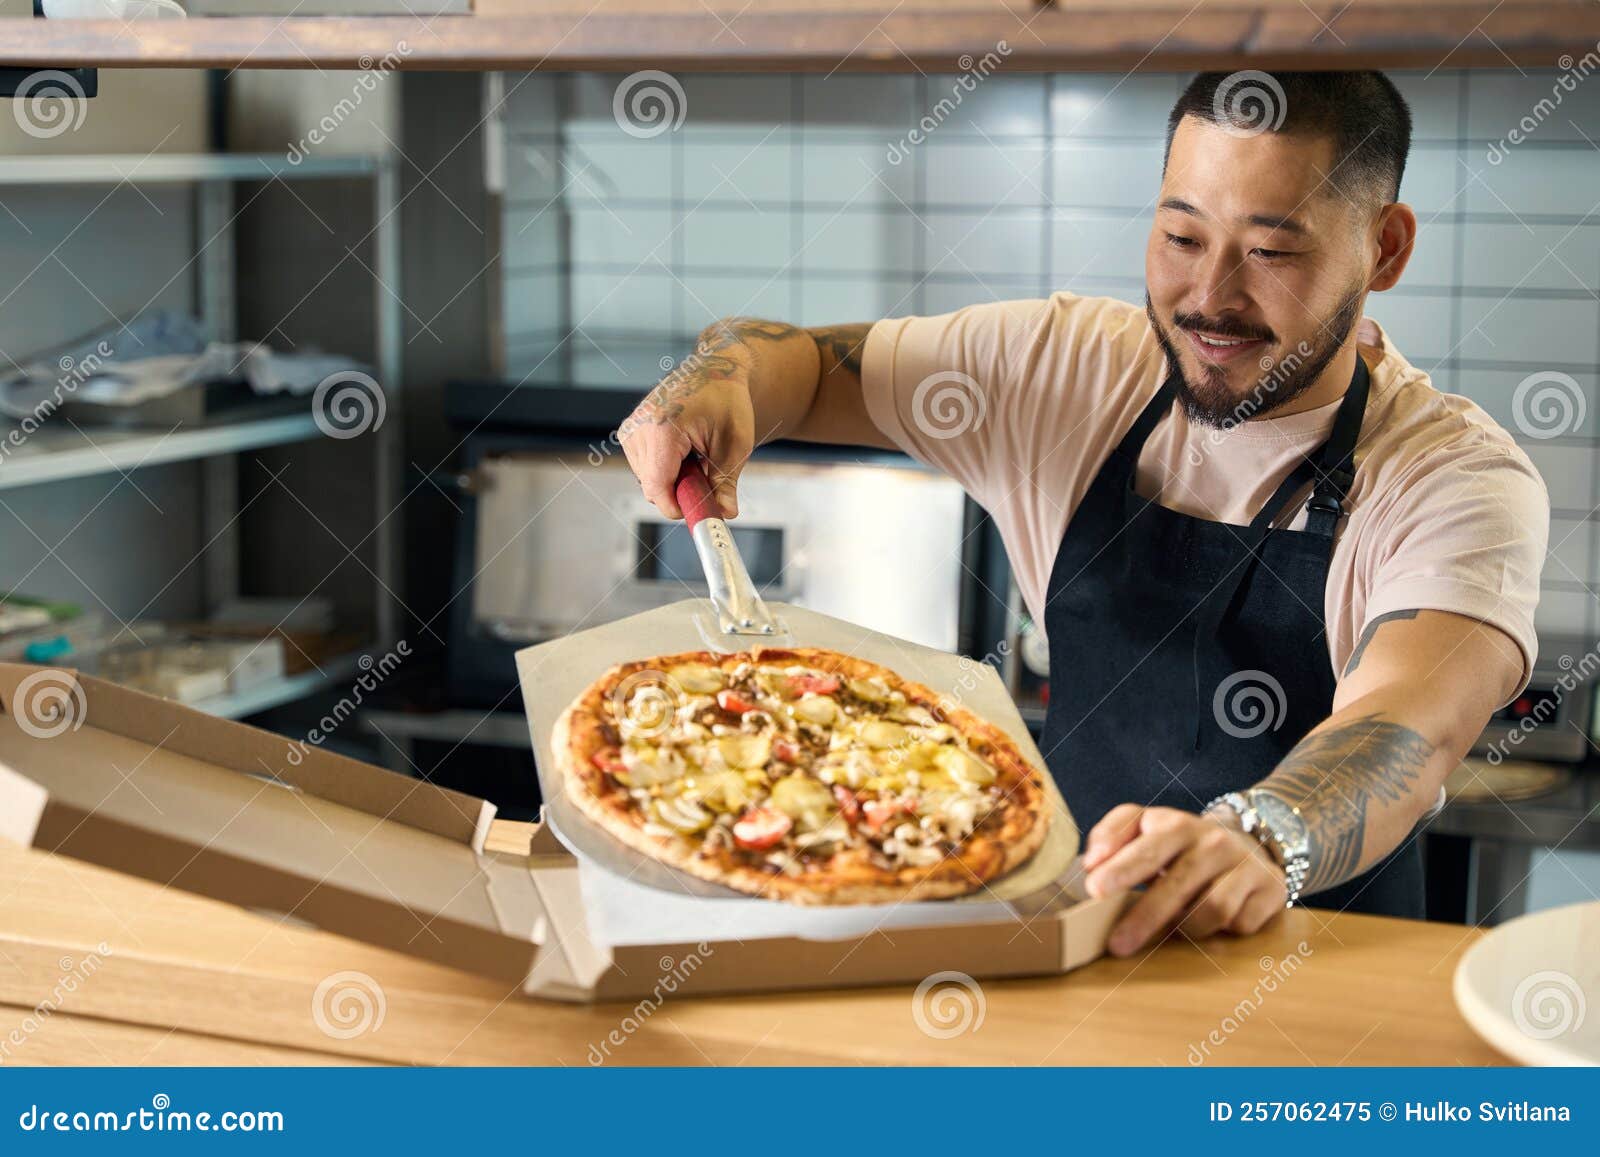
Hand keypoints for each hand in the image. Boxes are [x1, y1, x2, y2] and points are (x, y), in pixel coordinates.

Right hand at [620, 341, 755, 519]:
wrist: (715, 371)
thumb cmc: (726, 401)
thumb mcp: (735, 445)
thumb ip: (725, 483)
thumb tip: (724, 514)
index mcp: (662, 427)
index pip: (658, 486)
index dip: (677, 507)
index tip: (697, 515)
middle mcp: (639, 427)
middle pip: (653, 487)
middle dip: (681, 492)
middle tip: (707, 476)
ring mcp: (630, 429)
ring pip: (648, 481)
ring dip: (674, 480)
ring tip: (696, 455)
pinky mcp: (629, 433)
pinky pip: (645, 469)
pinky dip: (666, 469)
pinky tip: (682, 451)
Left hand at [1081, 804, 1286, 955]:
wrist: (1247, 843)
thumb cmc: (1181, 844)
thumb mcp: (1146, 826)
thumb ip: (1113, 835)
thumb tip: (1090, 862)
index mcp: (1177, 825)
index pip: (1148, 847)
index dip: (1121, 868)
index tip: (1095, 889)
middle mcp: (1214, 842)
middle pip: (1177, 885)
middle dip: (1144, 917)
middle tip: (1117, 944)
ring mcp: (1245, 865)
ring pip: (1212, 911)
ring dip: (1186, 929)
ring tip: (1172, 931)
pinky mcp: (1271, 889)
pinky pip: (1240, 924)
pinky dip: (1222, 932)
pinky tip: (1215, 924)